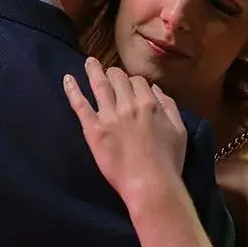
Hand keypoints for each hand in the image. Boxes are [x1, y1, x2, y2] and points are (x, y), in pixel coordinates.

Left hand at [63, 57, 187, 199]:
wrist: (151, 184)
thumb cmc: (169, 162)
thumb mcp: (179, 130)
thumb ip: (170, 106)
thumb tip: (156, 90)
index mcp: (150, 103)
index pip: (138, 81)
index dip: (133, 82)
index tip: (130, 85)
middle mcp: (128, 104)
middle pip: (118, 78)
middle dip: (114, 73)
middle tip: (109, 73)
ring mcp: (109, 116)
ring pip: (99, 84)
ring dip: (93, 70)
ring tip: (89, 62)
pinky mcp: (93, 130)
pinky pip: (80, 105)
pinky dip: (73, 90)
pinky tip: (68, 79)